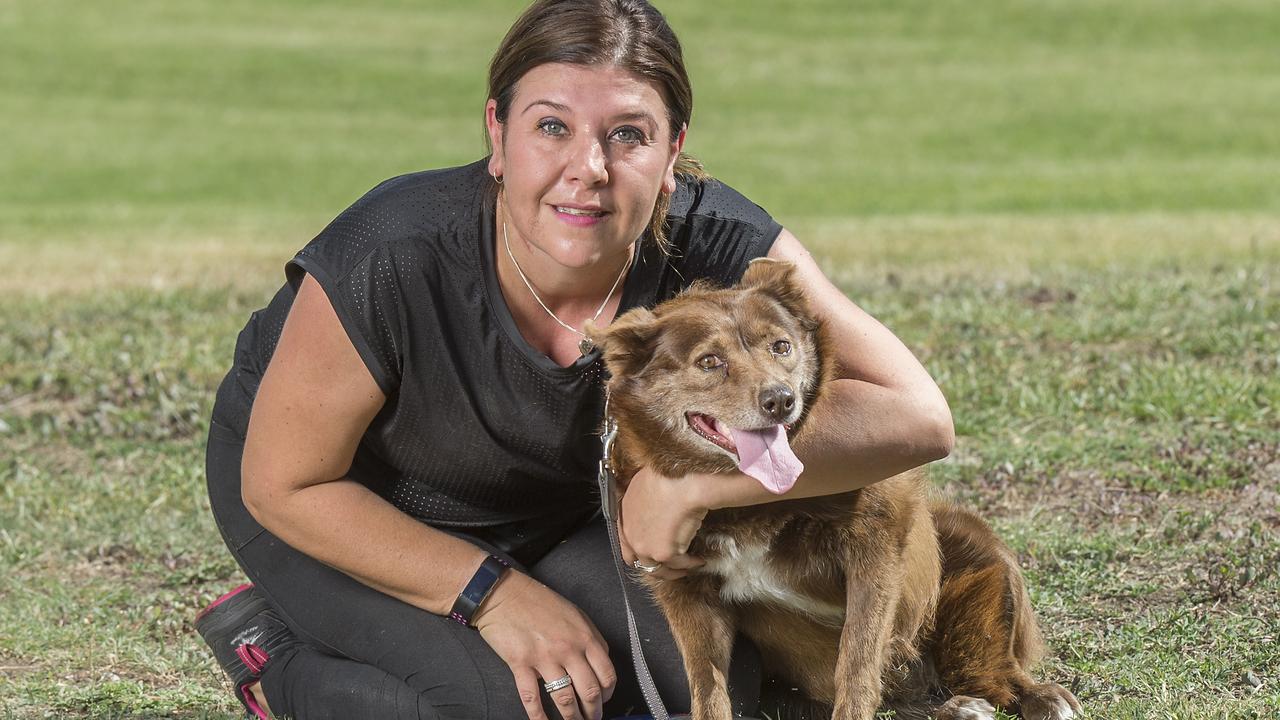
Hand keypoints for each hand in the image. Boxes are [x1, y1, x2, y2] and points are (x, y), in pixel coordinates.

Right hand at [473, 571, 615, 719]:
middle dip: (593, 712)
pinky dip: (539, 717)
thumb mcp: (574, 614)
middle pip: (589, 691)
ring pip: (564, 699)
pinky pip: (532, 698)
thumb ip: (590, 638)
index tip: (604, 701)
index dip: (608, 693)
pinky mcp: (521, 663)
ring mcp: (544, 657)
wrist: (505, 594)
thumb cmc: (539, 602)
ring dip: (571, 718)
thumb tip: (600, 662)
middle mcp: (568, 648)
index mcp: (584, 636)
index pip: (607, 674)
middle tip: (592, 719)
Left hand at [618, 466, 707, 579]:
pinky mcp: (664, 554)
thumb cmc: (668, 475)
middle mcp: (630, 535)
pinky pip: (680, 565)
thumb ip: (645, 500)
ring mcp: (645, 547)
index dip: (639, 550)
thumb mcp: (646, 484)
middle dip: (657, 565)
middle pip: (641, 561)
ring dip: (674, 569)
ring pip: (659, 568)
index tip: (652, 552)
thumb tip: (656, 505)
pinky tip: (699, 560)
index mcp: (623, 517)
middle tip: (671, 564)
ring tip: (687, 565)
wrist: (684, 482)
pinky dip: (691, 564)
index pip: (625, 543)